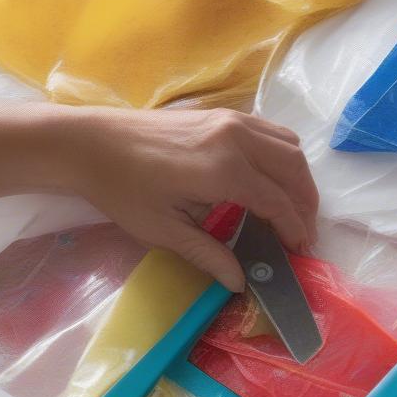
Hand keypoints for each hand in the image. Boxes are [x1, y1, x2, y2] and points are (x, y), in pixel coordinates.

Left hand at [56, 106, 318, 291]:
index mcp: (224, 170)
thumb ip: (208, 254)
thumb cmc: (123, 189)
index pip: (277, 201)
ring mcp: (230, 120)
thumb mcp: (164, 231)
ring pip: (288, 146)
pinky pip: (271, 132)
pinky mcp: (222, 114)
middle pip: (293, 170)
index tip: (299, 252)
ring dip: (298, 179)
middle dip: (305, 205)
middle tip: (302, 235)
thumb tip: (239, 282)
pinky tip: (273, 182)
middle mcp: (236, 138)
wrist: (91, 142)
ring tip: (293, 210)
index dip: (294, 229)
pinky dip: (283, 158)